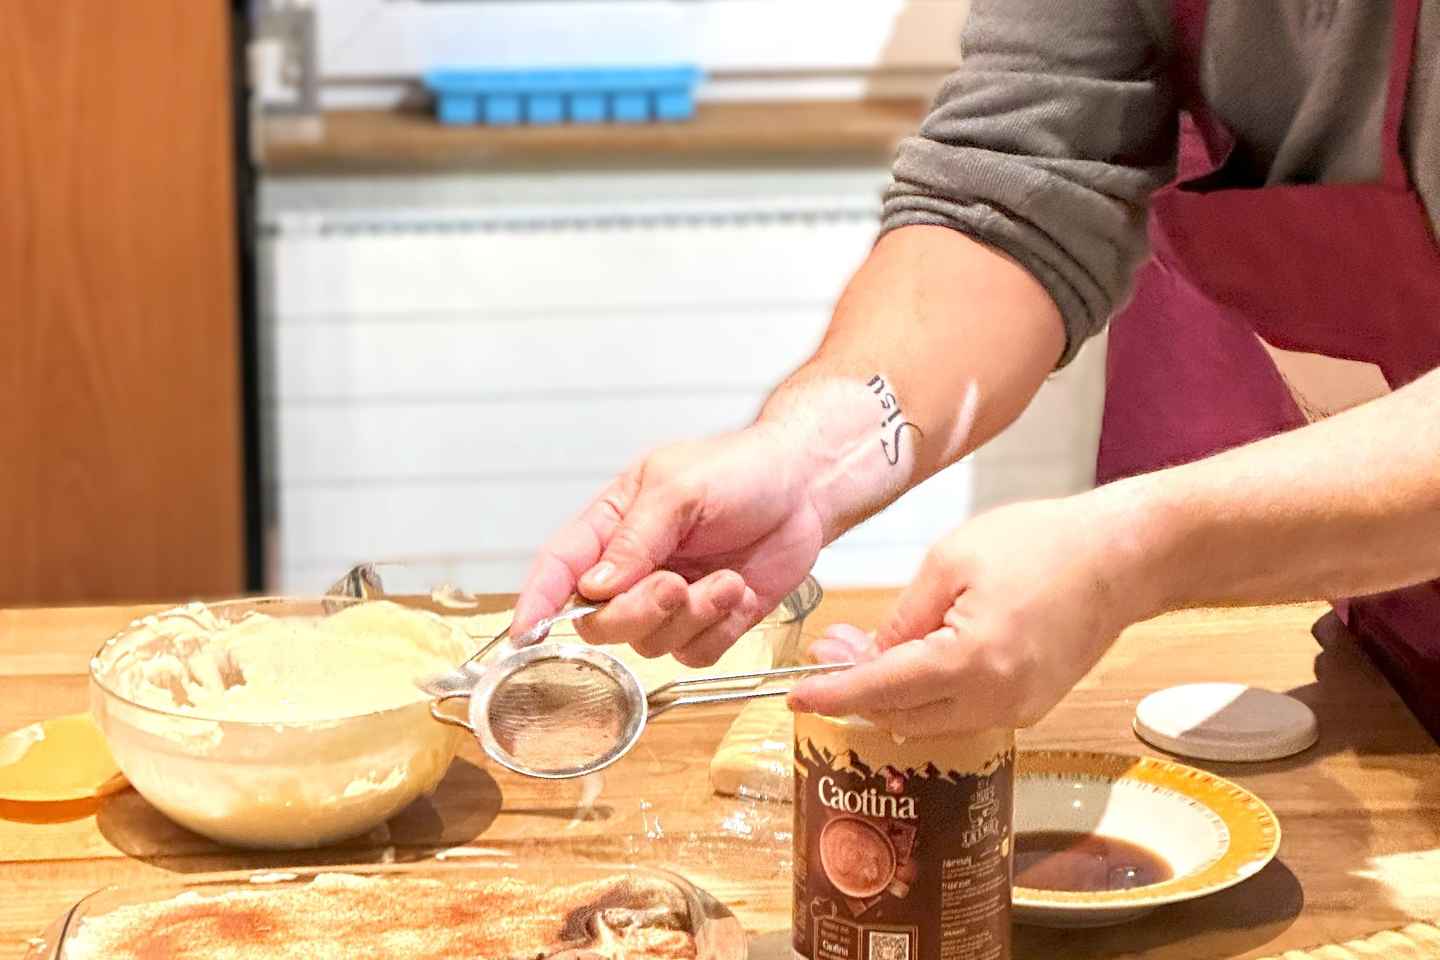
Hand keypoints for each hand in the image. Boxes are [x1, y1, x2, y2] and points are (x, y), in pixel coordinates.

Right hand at [513, 424, 825, 666]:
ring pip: (649, 644)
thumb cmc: (740, 470)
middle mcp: (632, 570)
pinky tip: (739, 590)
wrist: (805, 487)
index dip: (536, 603)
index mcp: (610, 526)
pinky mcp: (708, 623)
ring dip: (691, 616)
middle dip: (637, 612)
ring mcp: (669, 600)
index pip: (558, 569)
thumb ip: (634, 539)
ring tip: (726, 578)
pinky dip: (720, 628)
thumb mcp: (679, 488)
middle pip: (600, 623)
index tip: (525, 632)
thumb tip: (592, 588)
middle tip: (676, 584)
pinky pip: (695, 653)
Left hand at [789, 494, 1151, 734]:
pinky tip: (916, 656)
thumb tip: (870, 657)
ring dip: (893, 693)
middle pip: (901, 715)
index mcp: (971, 662)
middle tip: (828, 654)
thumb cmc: (1042, 544)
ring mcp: (1017, 711)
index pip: (881, 690)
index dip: (832, 694)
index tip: (794, 697)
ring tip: (868, 647)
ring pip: (930, 720)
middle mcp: (996, 700)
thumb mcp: (951, 561)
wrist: (1122, 558)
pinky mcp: (1030, 707)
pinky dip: (930, 694)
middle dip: (857, 691)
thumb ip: (904, 617)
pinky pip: (962, 713)